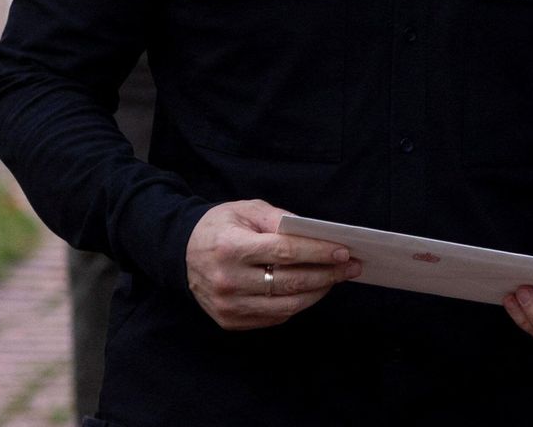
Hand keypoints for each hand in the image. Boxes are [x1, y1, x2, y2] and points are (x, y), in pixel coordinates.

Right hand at [184, 199, 360, 330]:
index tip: (344, 251)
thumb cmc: (220, 227)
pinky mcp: (230, 321)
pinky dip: (298, 304)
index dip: (318, 253)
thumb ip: (279, 219)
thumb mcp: (246, 210)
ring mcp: (228, 305)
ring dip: (318, 292)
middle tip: (352, 267)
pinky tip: (312, 290)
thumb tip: (315, 233)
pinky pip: (274, 317)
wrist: (181, 253)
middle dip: (327, 274)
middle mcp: (228, 281)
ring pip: (287, 305)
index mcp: (231, 248)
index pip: (285, 253)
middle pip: (290, 282)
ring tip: (336, 279)